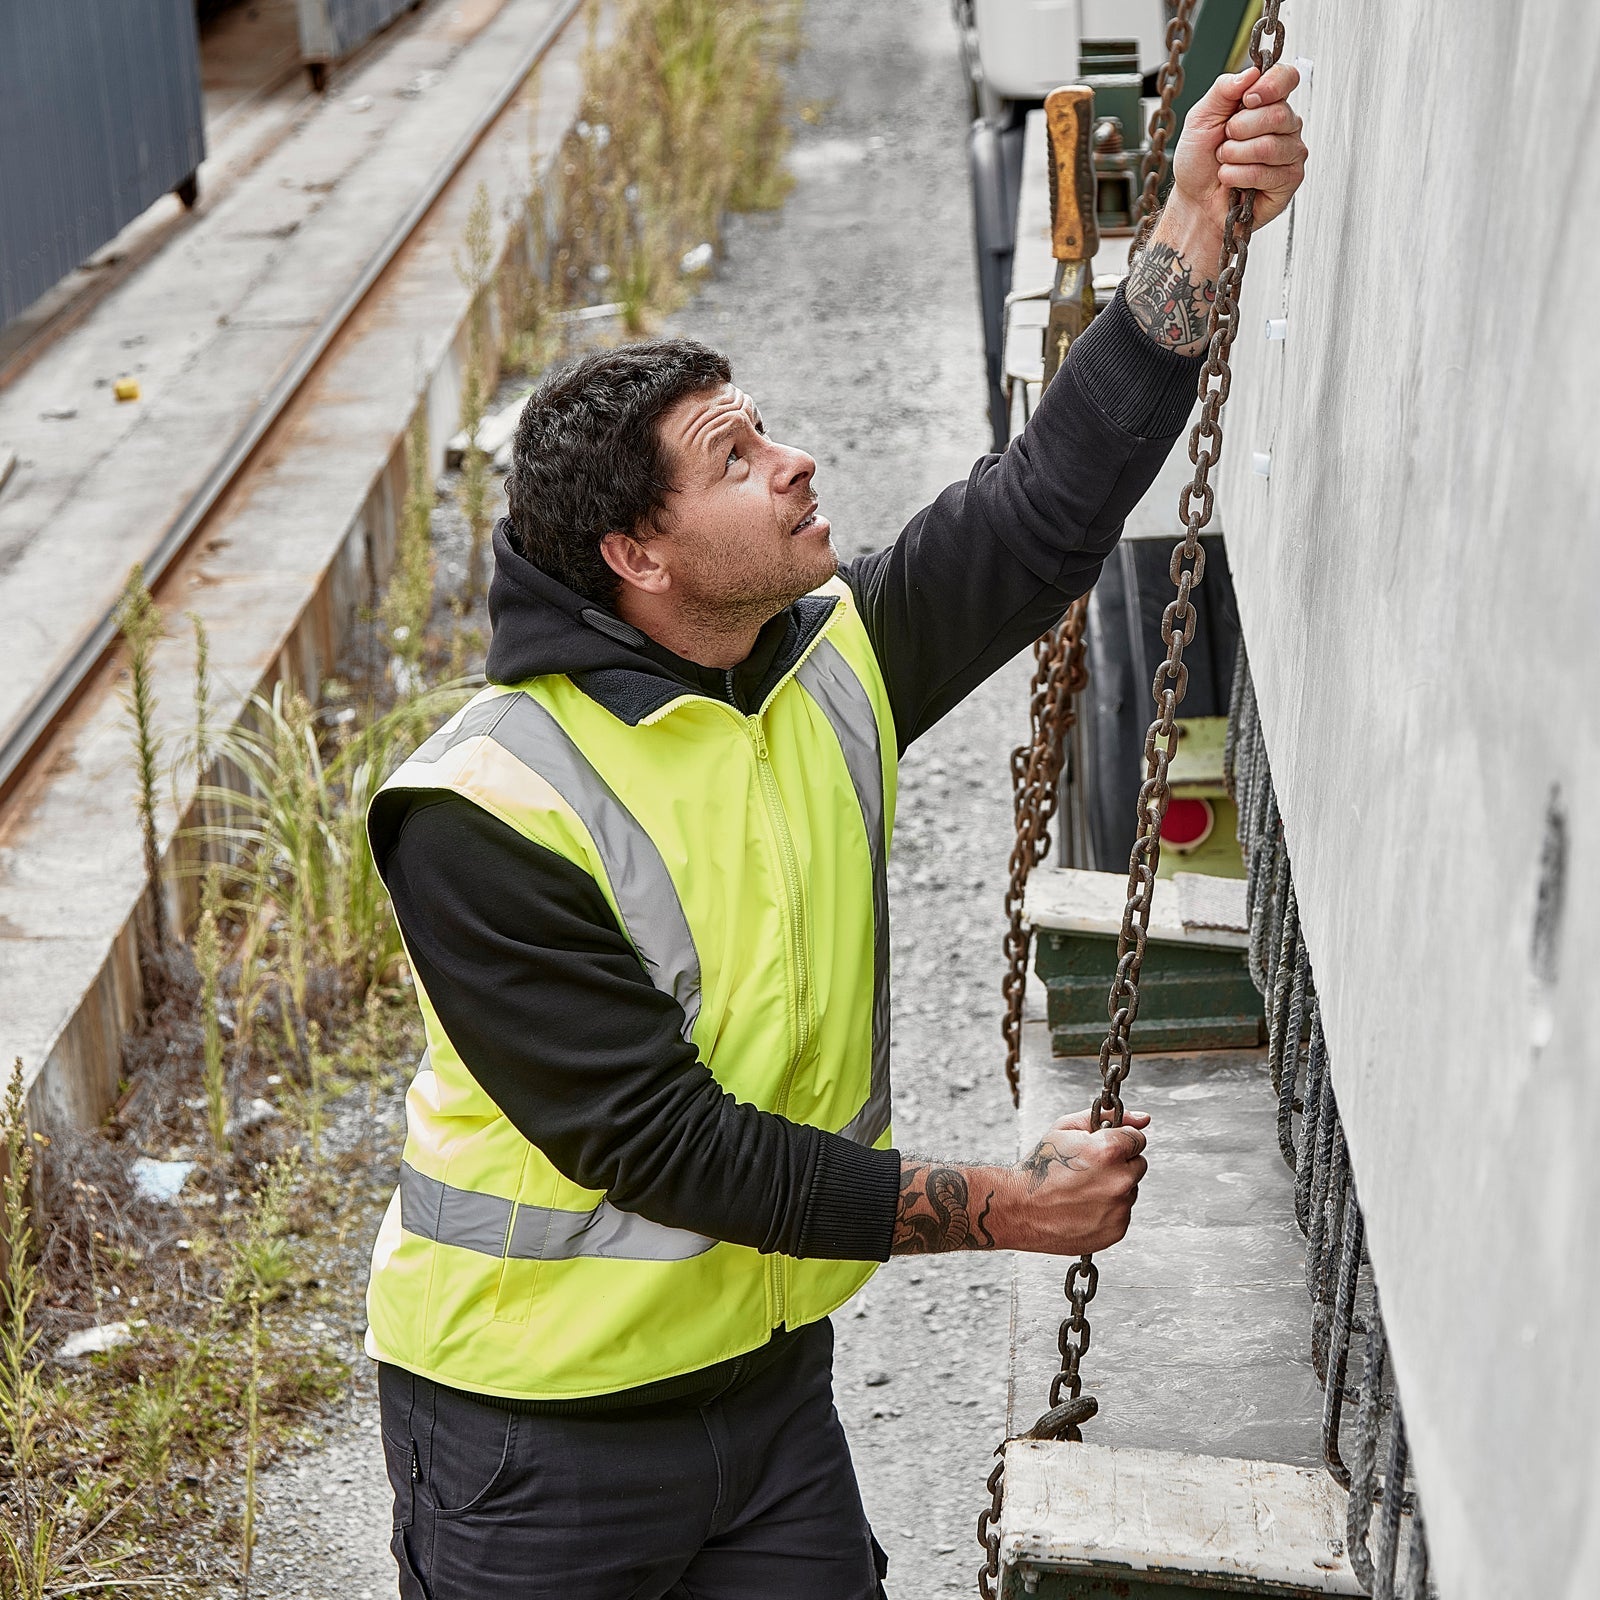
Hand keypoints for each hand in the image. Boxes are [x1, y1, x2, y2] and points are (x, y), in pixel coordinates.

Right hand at [889, 1107, 1148, 1256]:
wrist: (1017, 1209)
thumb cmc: (1040, 1166)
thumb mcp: (1065, 1129)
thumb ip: (1105, 1117)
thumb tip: (1144, 1118)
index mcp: (1110, 1151)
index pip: (1138, 1139)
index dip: (1118, 1141)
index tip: (1100, 1149)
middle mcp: (1120, 1181)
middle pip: (1138, 1165)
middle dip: (1119, 1164)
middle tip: (1088, 1170)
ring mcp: (1119, 1210)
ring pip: (1130, 1190)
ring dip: (1113, 1188)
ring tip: (1081, 1191)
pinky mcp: (1116, 1231)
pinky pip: (1122, 1214)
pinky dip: (1107, 1210)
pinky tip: (1082, 1208)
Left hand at [1170, 62, 1306, 238]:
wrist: (1194, 201)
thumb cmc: (1199, 161)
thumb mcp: (1201, 118)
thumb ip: (1223, 90)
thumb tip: (1250, 74)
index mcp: (1266, 103)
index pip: (1287, 78)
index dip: (1269, 86)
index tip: (1246, 100)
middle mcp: (1284, 124)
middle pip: (1277, 114)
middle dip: (1238, 131)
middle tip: (1224, 142)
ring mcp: (1290, 152)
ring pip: (1270, 146)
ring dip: (1235, 156)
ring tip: (1225, 162)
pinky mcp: (1289, 179)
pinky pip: (1267, 173)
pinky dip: (1239, 177)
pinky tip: (1232, 181)